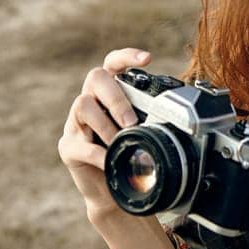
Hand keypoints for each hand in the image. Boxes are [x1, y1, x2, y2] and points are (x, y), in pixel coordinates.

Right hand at [58, 46, 149, 219]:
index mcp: (110, 92)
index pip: (113, 63)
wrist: (113, 192)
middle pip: (95, 77)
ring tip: (120, 142)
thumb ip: (154, 121)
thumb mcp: (145, 135)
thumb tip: (179, 118)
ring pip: (83, 105)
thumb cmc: (130, 157)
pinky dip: (98, 154)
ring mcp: (76, 122)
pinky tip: (109, 161)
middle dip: (116, 98)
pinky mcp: (68, 146)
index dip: (127, 56)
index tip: (147, 58)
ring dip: (106, 125)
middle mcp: (91, 100)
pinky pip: (79, 144)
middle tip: (132, 122)